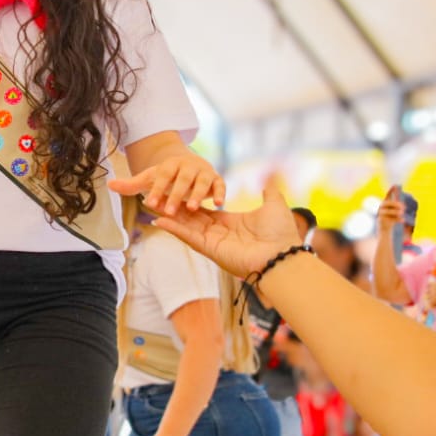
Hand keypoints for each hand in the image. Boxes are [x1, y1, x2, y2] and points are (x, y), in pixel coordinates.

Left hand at [109, 152, 224, 215]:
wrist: (188, 163)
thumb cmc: (166, 175)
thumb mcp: (149, 179)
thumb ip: (131, 185)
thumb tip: (109, 185)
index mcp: (169, 165)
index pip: (161, 177)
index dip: (156, 189)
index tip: (149, 203)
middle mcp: (187, 166)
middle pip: (182, 180)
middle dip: (175, 195)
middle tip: (169, 211)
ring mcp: (203, 171)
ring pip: (202, 182)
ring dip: (198, 194)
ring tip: (192, 208)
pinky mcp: (216, 178)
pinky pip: (220, 185)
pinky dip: (220, 193)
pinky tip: (219, 204)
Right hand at [150, 178, 302, 278]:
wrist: (283, 256)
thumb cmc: (281, 234)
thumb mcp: (273, 205)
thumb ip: (268, 191)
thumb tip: (270, 179)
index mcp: (230, 224)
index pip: (204, 212)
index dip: (189, 202)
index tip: (176, 191)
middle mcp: (218, 234)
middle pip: (190, 218)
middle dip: (174, 207)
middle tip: (156, 195)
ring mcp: (212, 243)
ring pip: (185, 227)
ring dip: (169, 216)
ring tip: (151, 205)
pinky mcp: (210, 249)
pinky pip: (189, 237)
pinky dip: (174, 229)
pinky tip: (159, 221)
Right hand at [376, 189, 405, 237]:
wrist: (383, 228)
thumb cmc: (389, 217)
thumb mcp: (393, 210)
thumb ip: (397, 205)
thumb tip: (403, 200)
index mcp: (384, 203)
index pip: (387, 196)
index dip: (391, 191)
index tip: (395, 186)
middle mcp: (381, 208)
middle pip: (387, 203)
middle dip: (395, 204)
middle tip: (404, 206)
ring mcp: (381, 214)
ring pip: (388, 211)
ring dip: (395, 211)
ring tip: (402, 212)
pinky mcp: (381, 221)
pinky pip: (390, 219)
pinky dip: (397, 219)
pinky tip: (403, 220)